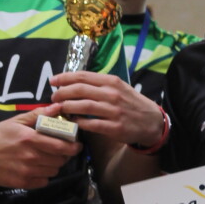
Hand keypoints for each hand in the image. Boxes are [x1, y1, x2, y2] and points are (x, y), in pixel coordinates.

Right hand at [0, 111, 79, 188]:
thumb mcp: (17, 121)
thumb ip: (38, 114)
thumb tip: (58, 107)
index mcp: (31, 138)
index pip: (61, 146)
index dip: (74, 147)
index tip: (76, 145)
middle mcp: (31, 156)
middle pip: (60, 160)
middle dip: (65, 156)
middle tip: (61, 151)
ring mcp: (27, 171)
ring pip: (54, 171)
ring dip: (55, 165)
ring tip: (48, 158)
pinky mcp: (23, 182)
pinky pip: (44, 181)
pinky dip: (44, 176)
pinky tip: (38, 168)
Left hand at [48, 71, 164, 147]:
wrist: (151, 121)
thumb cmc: (131, 103)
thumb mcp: (119, 87)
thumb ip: (99, 84)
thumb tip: (75, 83)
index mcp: (111, 82)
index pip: (83, 76)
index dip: (64, 78)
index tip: (53, 81)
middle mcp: (112, 94)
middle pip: (80, 90)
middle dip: (62, 93)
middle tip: (53, 97)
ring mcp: (113, 111)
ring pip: (83, 106)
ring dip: (67, 107)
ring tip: (59, 109)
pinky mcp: (114, 127)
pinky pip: (91, 124)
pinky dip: (79, 122)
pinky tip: (73, 121)